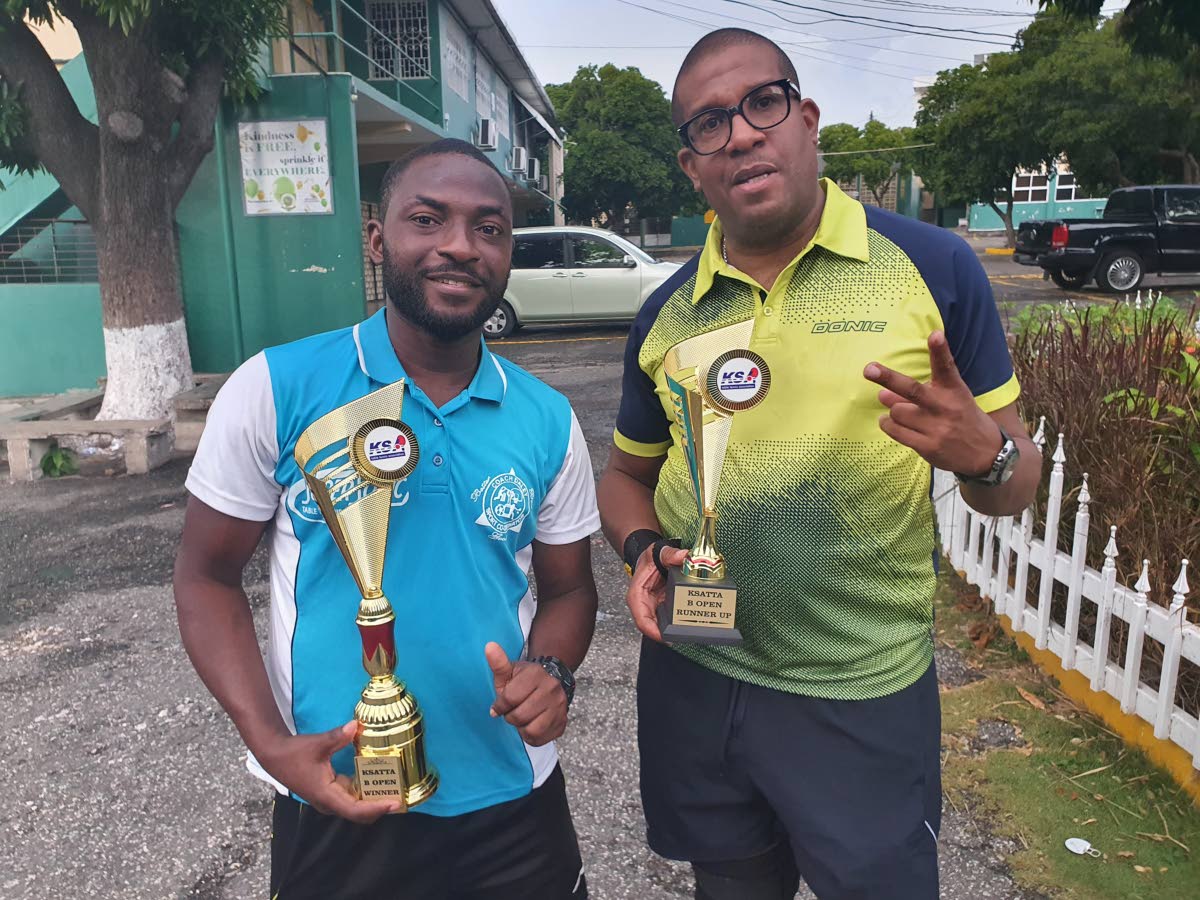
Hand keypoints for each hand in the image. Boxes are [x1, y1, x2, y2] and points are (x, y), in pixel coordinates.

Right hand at [255, 721, 402, 821]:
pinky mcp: (330, 792)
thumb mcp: (317, 744)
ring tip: (395, 790)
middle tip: (401, 797)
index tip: (395, 803)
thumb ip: (337, 736)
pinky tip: (379, 781)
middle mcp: (330, 803)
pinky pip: (351, 797)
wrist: (275, 756)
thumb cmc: (295, 753)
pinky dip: (366, 792)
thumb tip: (356, 726)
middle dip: (380, 807)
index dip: (377, 809)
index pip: (356, 810)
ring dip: (374, 801)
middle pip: (359, 813)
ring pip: (356, 807)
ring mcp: (330, 799)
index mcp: (327, 796)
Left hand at [485, 643, 567, 745]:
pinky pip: (539, 739)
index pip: (510, 698)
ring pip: (531, 729)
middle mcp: (552, 689)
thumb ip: (498, 662)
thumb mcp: (509, 672)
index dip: (500, 705)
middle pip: (519, 716)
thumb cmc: (521, 682)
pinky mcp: (562, 723)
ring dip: (521, 727)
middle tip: (513, 710)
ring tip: (523, 717)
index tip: (499, 705)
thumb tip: (489, 646)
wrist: (547, 686)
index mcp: (536, 674)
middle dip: (510, 716)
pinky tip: (531, 724)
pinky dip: (530, 736)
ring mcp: (559, 707)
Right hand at [626, 543, 689, 642]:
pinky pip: (671, 620)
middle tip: (685, 637)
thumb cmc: (649, 559)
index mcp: (637, 596)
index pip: (642, 621)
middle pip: (654, 628)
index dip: (654, 632)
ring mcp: (655, 609)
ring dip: (675, 631)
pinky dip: (680, 623)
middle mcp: (645, 606)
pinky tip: (692, 624)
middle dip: (669, 635)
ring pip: (663, 626)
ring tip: (691, 633)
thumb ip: (670, 554)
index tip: (667, 638)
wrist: (651, 558)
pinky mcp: (664, 608)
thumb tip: (684, 556)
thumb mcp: (657, 552)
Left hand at [863, 331, 1001, 475]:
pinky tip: (890, 422)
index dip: (940, 351)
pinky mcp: (928, 447)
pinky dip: (888, 424)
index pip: (946, 367)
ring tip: (903, 413)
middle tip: (869, 369)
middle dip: (888, 378)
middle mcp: (945, 407)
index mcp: (954, 390)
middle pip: (912, 390)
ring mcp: (937, 428)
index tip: (935, 335)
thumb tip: (882, 395)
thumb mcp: (949, 399)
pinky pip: (895, 431)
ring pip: (897, 411)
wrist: (985, 453)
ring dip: (893, 410)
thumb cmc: (960, 419)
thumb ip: (916, 394)